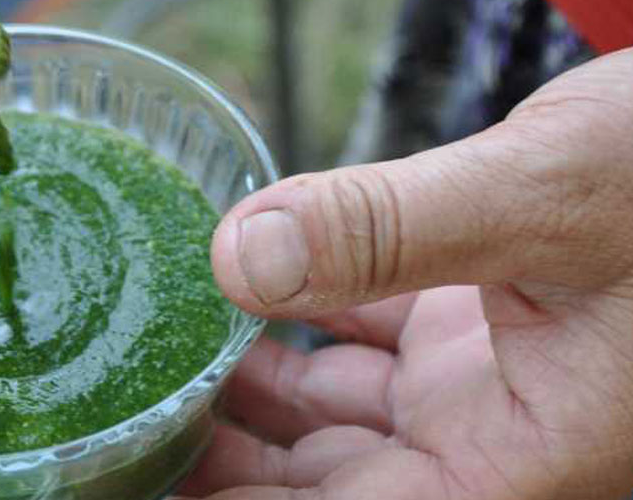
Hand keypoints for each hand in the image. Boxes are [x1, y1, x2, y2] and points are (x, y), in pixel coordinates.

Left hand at [179, 49, 632, 499]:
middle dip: (226, 464)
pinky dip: (302, 318)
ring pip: (339, 420)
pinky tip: (237, 289)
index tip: (142, 483)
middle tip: (116, 420)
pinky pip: (367, 343)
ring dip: (250, 394)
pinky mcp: (485, 327)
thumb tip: (235, 256)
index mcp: (530, 463)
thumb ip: (387, 229)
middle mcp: (506, 444)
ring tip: (151, 354)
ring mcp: (492, 386)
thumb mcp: (544, 192)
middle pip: (330, 488)